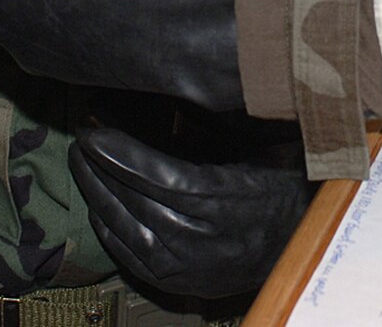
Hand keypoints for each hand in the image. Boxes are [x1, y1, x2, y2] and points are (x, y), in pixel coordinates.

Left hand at [71, 108, 311, 298]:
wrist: (301, 244)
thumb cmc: (282, 186)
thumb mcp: (256, 146)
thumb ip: (211, 129)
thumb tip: (167, 98)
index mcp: (225, 199)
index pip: (158, 175)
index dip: (120, 153)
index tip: (93, 130)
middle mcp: (202, 238)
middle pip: (135, 200)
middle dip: (100, 167)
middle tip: (80, 137)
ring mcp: (188, 266)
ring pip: (126, 228)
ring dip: (97, 194)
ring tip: (81, 165)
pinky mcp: (179, 282)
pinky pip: (130, 256)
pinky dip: (108, 228)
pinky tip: (96, 205)